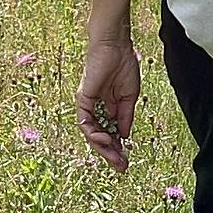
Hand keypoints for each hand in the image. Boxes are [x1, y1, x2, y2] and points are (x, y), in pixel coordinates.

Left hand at [76, 39, 140, 171]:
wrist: (116, 46)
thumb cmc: (124, 65)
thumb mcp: (130, 96)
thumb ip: (125, 117)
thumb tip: (124, 137)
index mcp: (110, 107)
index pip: (112, 133)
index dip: (118, 147)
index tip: (126, 160)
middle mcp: (97, 109)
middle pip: (101, 137)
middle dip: (110, 153)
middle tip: (121, 166)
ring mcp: (89, 106)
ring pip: (91, 134)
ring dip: (102, 147)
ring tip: (114, 156)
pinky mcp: (83, 100)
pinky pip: (84, 122)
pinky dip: (93, 133)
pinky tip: (104, 138)